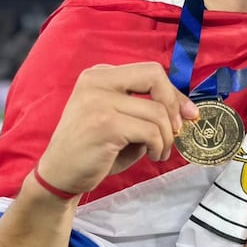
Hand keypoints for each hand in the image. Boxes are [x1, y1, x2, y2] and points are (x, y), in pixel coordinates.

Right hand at [37, 62, 198, 195]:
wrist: (59, 175)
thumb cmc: (93, 149)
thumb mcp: (120, 119)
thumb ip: (145, 108)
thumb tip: (187, 109)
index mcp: (99, 75)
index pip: (149, 71)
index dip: (173, 92)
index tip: (187, 113)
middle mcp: (96, 81)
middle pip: (154, 76)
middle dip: (174, 104)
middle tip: (177, 131)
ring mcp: (99, 101)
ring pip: (157, 111)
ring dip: (167, 136)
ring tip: (159, 151)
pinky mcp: (105, 124)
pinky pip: (150, 131)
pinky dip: (159, 146)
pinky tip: (153, 155)